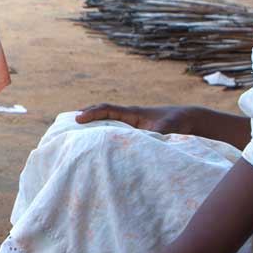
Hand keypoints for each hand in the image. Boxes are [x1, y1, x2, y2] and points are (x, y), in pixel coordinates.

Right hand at [75, 103, 191, 133]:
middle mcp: (128, 116)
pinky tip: (94, 143)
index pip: (107, 109)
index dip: (92, 113)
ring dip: (90, 124)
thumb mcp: (169, 127)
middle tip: (64, 124)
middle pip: (101, 112)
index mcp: (133, 113)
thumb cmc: (178, 121)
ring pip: (105, 120)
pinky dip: (101, 132)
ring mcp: (130, 122)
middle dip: (84, 115)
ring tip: (73, 133)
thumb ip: (157, 133)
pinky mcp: (133, 130)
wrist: (188, 119)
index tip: (77, 119)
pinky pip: (112, 129)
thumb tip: (145, 141)